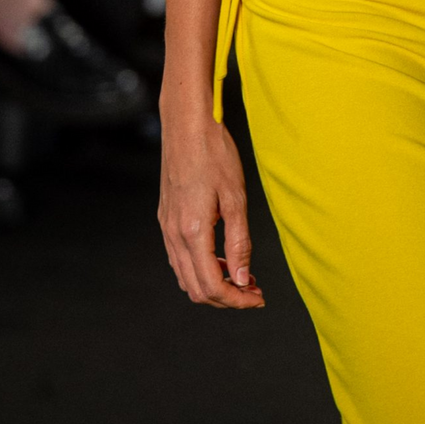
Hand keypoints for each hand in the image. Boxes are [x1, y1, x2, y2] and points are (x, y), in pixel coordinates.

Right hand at [159, 110, 264, 308]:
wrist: (186, 124)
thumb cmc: (214, 153)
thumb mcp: (235, 197)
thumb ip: (239, 242)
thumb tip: (243, 279)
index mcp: (192, 232)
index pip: (212, 286)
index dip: (237, 300)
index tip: (258, 297)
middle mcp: (174, 234)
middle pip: (196, 289)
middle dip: (226, 297)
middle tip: (254, 291)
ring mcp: (166, 227)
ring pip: (185, 276)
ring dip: (213, 284)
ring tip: (241, 275)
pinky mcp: (166, 217)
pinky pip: (179, 258)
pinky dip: (200, 267)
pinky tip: (221, 257)